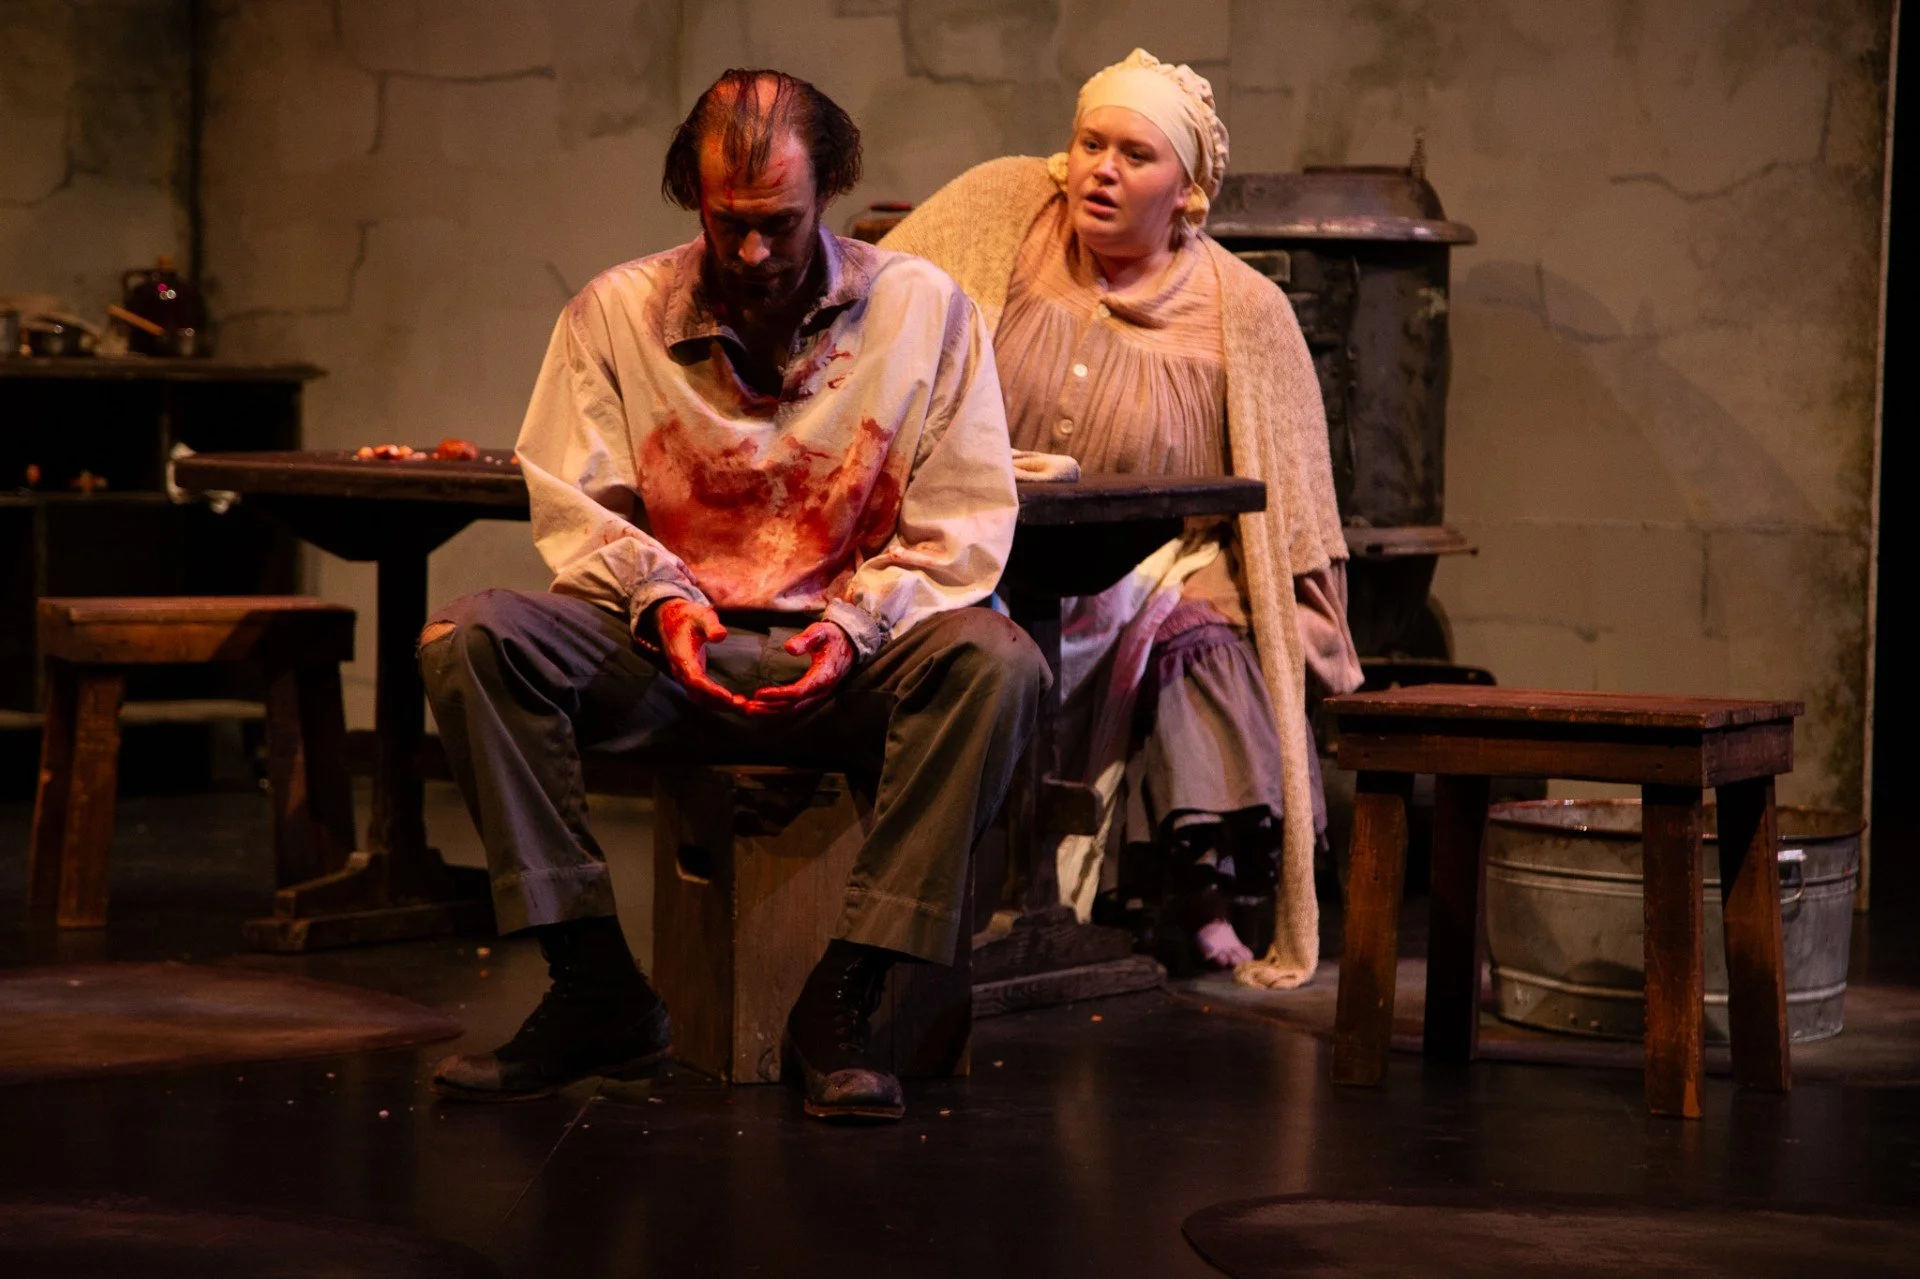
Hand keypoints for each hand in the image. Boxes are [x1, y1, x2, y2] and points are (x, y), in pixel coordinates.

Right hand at [654, 599, 747, 713]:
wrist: (669, 618)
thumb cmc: (688, 616)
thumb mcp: (701, 615)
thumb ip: (711, 625)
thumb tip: (721, 635)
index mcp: (683, 656)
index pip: (695, 679)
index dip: (711, 690)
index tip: (728, 697)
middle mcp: (681, 670)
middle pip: (698, 695)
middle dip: (719, 702)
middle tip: (742, 704)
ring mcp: (684, 675)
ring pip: (699, 698)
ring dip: (719, 704)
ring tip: (741, 704)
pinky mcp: (690, 676)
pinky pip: (700, 695)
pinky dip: (715, 701)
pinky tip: (731, 700)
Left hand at [739, 621, 854, 717]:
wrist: (852, 644)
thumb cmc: (833, 636)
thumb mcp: (821, 631)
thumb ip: (806, 639)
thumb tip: (789, 648)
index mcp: (823, 676)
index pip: (798, 692)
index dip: (778, 694)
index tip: (759, 694)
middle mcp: (821, 691)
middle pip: (792, 707)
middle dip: (768, 708)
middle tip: (746, 707)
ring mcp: (818, 695)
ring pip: (793, 710)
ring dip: (770, 712)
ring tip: (749, 710)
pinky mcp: (814, 695)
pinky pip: (795, 708)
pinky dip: (778, 710)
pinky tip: (764, 708)